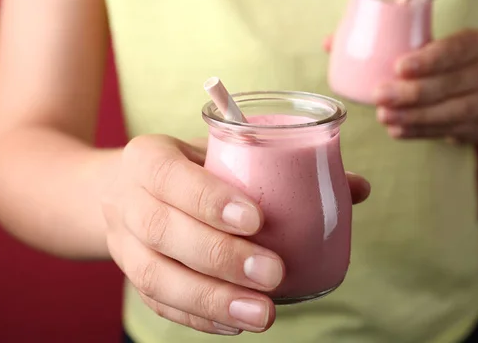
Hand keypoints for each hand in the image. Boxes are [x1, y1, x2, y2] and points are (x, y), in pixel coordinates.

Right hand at [101, 135, 369, 335]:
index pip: (169, 175)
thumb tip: (357, 188)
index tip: (257, 220)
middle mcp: (128, 201)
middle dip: (220, 256)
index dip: (208, 199)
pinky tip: (237, 325)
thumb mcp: (219, 153)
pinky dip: (199, 317)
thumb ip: (282, 166)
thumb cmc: (187, 169)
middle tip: (273, 272)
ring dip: (211, 299)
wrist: (121, 190)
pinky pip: (159, 303)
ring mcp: (124, 245)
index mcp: (147, 159)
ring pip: (156, 277)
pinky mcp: (132, 277)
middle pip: (162, 231)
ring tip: (262, 314)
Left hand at [373, 30, 477, 142]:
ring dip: (414, 116)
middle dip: (413, 92)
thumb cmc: (454, 65)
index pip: (456, 49)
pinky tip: (396, 130)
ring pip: (451, 112)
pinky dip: (419, 131)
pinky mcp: (476, 127)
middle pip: (451, 84)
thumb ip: (409, 47)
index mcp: (475, 44)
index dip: (430, 60)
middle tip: (380, 95)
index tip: (400, 66)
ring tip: (384, 116)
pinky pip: (446, 131)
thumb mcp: (446, 47)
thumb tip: (347, 48)